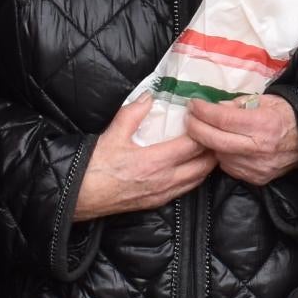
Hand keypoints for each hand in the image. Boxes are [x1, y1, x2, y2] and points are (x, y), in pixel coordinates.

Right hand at [72, 98, 216, 220]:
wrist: (80, 195)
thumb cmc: (96, 166)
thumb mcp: (113, 134)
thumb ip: (134, 112)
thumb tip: (149, 95)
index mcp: (155, 161)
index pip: (193, 146)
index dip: (204, 131)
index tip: (207, 118)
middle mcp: (165, 180)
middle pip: (203, 165)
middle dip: (213, 149)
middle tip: (216, 132)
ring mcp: (163, 194)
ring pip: (198, 179)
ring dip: (207, 164)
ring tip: (210, 148)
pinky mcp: (158, 202)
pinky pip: (186, 189)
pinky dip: (196, 177)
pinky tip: (193, 167)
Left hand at [181, 92, 297, 184]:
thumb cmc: (286, 116)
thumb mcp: (265, 100)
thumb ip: (237, 104)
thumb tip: (214, 108)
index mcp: (263, 124)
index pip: (223, 119)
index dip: (204, 111)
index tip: (193, 104)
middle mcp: (258, 148)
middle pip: (215, 140)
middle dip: (196, 128)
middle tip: (189, 118)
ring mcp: (256, 167)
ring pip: (219, 156)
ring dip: (209, 143)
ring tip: (207, 131)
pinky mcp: (256, 179)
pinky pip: (229, 167)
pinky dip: (223, 156)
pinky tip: (225, 146)